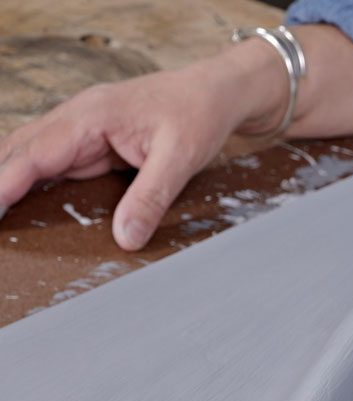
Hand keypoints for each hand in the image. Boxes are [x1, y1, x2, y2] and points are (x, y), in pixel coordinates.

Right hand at [0, 42, 288, 250]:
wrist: (215, 93)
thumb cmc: (198, 114)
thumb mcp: (181, 158)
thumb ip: (151, 197)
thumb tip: (126, 238)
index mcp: (89, 116)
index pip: (34, 152)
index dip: (5, 183)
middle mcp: (76, 119)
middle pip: (20, 152)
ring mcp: (81, 129)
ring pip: (31, 156)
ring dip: (10, 182)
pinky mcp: (91, 141)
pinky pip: (52, 163)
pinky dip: (32, 181)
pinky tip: (21, 202)